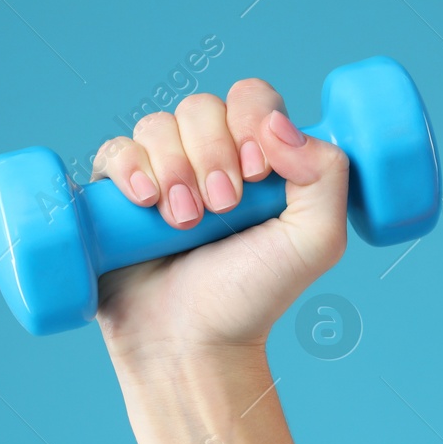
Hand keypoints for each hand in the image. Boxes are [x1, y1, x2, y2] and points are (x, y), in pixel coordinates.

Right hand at [90, 79, 350, 371]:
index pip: (250, 99)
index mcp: (256, 160)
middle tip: (220, 209)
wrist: (192, 344)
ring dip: (174, 167)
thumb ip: (327, 175)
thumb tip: (279, 125)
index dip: (250, 120)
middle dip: (211, 153)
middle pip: (201, 107)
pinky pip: (115, 151)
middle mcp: (207, 160)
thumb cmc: (252, 299)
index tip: (255, 173)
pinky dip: (130, 167)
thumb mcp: (315, 241)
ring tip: (183, 222)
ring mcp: (159, 177)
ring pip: (157, 126)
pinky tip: (144, 202)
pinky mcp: (116, 198)